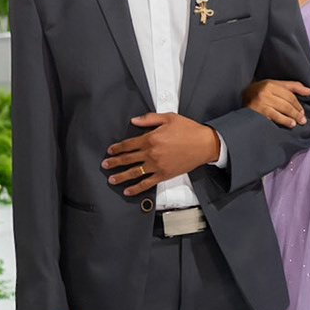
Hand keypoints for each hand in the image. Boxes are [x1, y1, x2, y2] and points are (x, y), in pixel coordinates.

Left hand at [102, 113, 220, 195]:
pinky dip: (136, 188)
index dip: (117, 148)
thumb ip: (149, 119)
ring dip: (121, 176)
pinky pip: (147, 183)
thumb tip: (134, 121)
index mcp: (150, 138)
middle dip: (114, 162)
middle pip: (127, 159)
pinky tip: (128, 191)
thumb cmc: (188, 130)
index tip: (110, 151)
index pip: (128, 145)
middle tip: (105, 165)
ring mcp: (157, 166)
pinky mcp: (164, 175)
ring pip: (134, 173)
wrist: (204, 144)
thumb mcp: (168, 118)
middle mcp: (151, 153)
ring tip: (111, 179)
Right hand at [243, 79, 309, 127]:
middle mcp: (264, 93)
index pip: (289, 95)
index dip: (298, 104)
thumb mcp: (275, 85)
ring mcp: (260, 104)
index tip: (302, 111)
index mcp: (270, 84)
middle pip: (286, 104)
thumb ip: (293, 87)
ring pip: (280, 112)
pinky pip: (272, 119)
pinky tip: (288, 125)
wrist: (241, 97)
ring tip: (296, 123)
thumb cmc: (261, 91)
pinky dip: (281, 122)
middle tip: (302, 120)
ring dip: (290, 119)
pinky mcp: (256, 114)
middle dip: (296, 113)